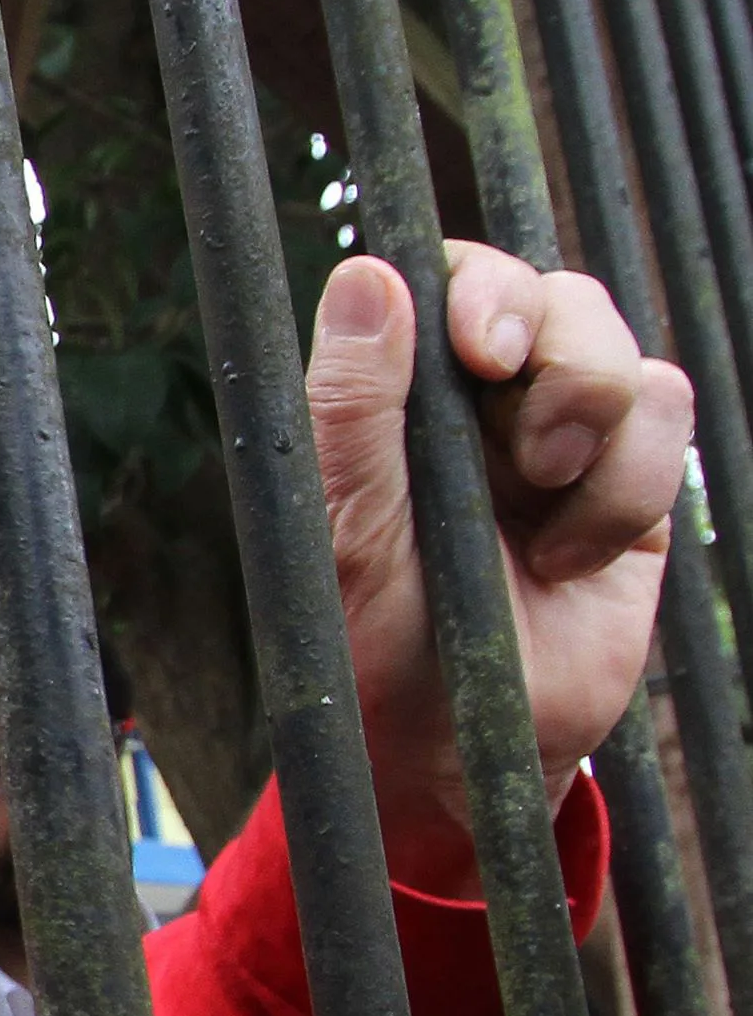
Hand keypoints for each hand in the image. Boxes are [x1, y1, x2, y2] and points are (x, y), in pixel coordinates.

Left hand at [305, 243, 692, 894]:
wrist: (467, 743)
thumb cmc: (378, 640)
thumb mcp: (350, 530)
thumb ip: (353, 407)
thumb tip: (366, 272)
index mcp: (399, 393)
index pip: (449, 275)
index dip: (481, 286)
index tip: (484, 351)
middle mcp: (479, 398)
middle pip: (553, 295)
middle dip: (559, 358)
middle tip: (532, 454)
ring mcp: (560, 433)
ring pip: (619, 351)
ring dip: (591, 431)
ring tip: (540, 519)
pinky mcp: (627, 480)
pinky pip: (666, 418)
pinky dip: (625, 491)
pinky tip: (572, 557)